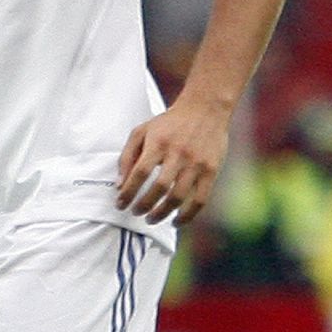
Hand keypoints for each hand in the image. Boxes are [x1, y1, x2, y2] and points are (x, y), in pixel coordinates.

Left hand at [116, 96, 231, 225]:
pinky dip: (187, 216)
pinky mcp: (211, 171)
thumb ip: (128, 156)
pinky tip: (176, 222)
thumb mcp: (142, 131)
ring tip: (151, 219)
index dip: (128, 192)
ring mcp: (197, 164)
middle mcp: (178, 154)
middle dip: (144, 205)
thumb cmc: (169, 123)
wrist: (205, 109)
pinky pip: (200, 200)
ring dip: (162, 213)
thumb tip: (119, 185)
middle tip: (135, 213)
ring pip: (178, 197)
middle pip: (159, 187)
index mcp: (158, 142)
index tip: (120, 204)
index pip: (140, 173)